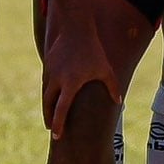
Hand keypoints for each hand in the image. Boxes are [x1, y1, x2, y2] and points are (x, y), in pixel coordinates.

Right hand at [41, 17, 119, 138]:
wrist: (76, 28)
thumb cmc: (94, 50)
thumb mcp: (106, 69)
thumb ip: (112, 87)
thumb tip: (118, 102)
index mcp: (71, 83)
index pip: (61, 109)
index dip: (58, 124)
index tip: (57, 135)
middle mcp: (57, 79)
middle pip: (48, 104)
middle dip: (48, 118)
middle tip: (51, 128)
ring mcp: (50, 71)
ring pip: (45, 92)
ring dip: (47, 105)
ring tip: (50, 114)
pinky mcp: (47, 63)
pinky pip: (46, 81)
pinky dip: (48, 90)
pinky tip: (52, 95)